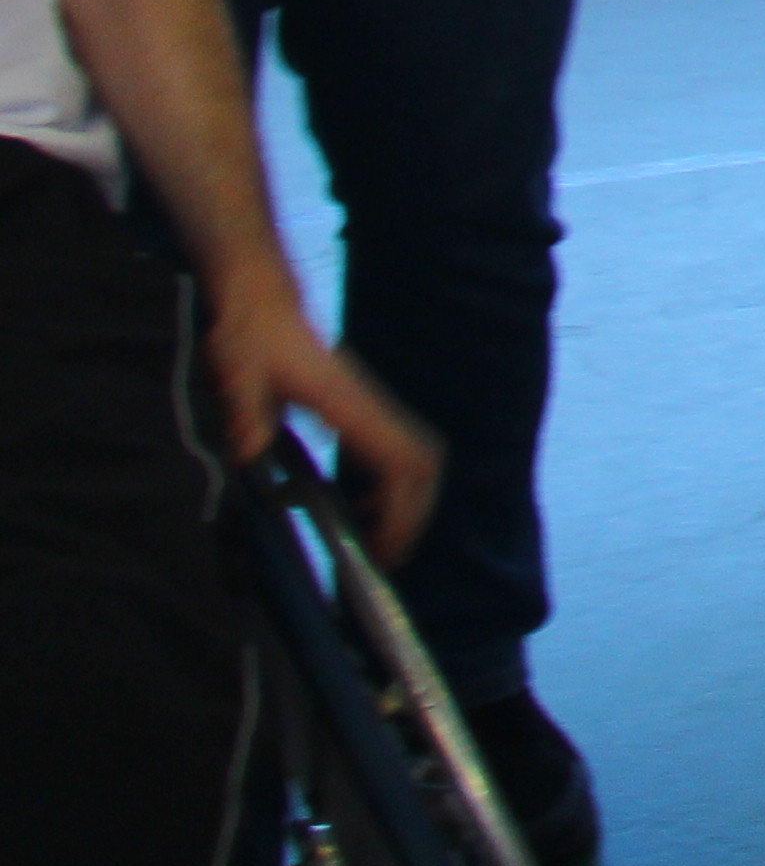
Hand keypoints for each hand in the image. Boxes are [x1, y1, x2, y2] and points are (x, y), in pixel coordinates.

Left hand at [205, 278, 442, 563]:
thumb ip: (247, 410)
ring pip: (418, 455)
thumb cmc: (251, 341)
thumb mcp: (239, 373)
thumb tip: (250, 452)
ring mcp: (371, 406)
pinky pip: (397, 449)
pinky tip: (361, 504)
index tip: (386, 547)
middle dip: (415, 512)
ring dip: (408, 500)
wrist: (262, 308)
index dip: (403, 506)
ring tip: (377, 540)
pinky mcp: (363, 410)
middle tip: (385, 557)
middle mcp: (369, 405)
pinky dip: (393, 484)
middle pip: (423, 460)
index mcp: (346, 402)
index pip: (400, 458)